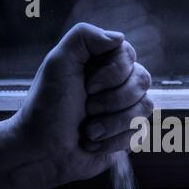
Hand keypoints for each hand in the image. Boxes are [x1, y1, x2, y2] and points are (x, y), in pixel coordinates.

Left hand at [13, 22, 152, 184]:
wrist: (43, 151)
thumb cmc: (47, 107)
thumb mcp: (58, 63)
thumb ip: (84, 36)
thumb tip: (119, 37)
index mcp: (101, 64)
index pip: (128, 55)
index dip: (113, 73)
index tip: (86, 87)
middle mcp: (117, 85)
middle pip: (142, 80)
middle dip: (111, 100)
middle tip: (86, 109)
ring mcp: (126, 110)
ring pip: (145, 108)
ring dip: (112, 123)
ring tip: (88, 131)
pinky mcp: (129, 136)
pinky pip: (140, 133)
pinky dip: (112, 142)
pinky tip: (93, 144)